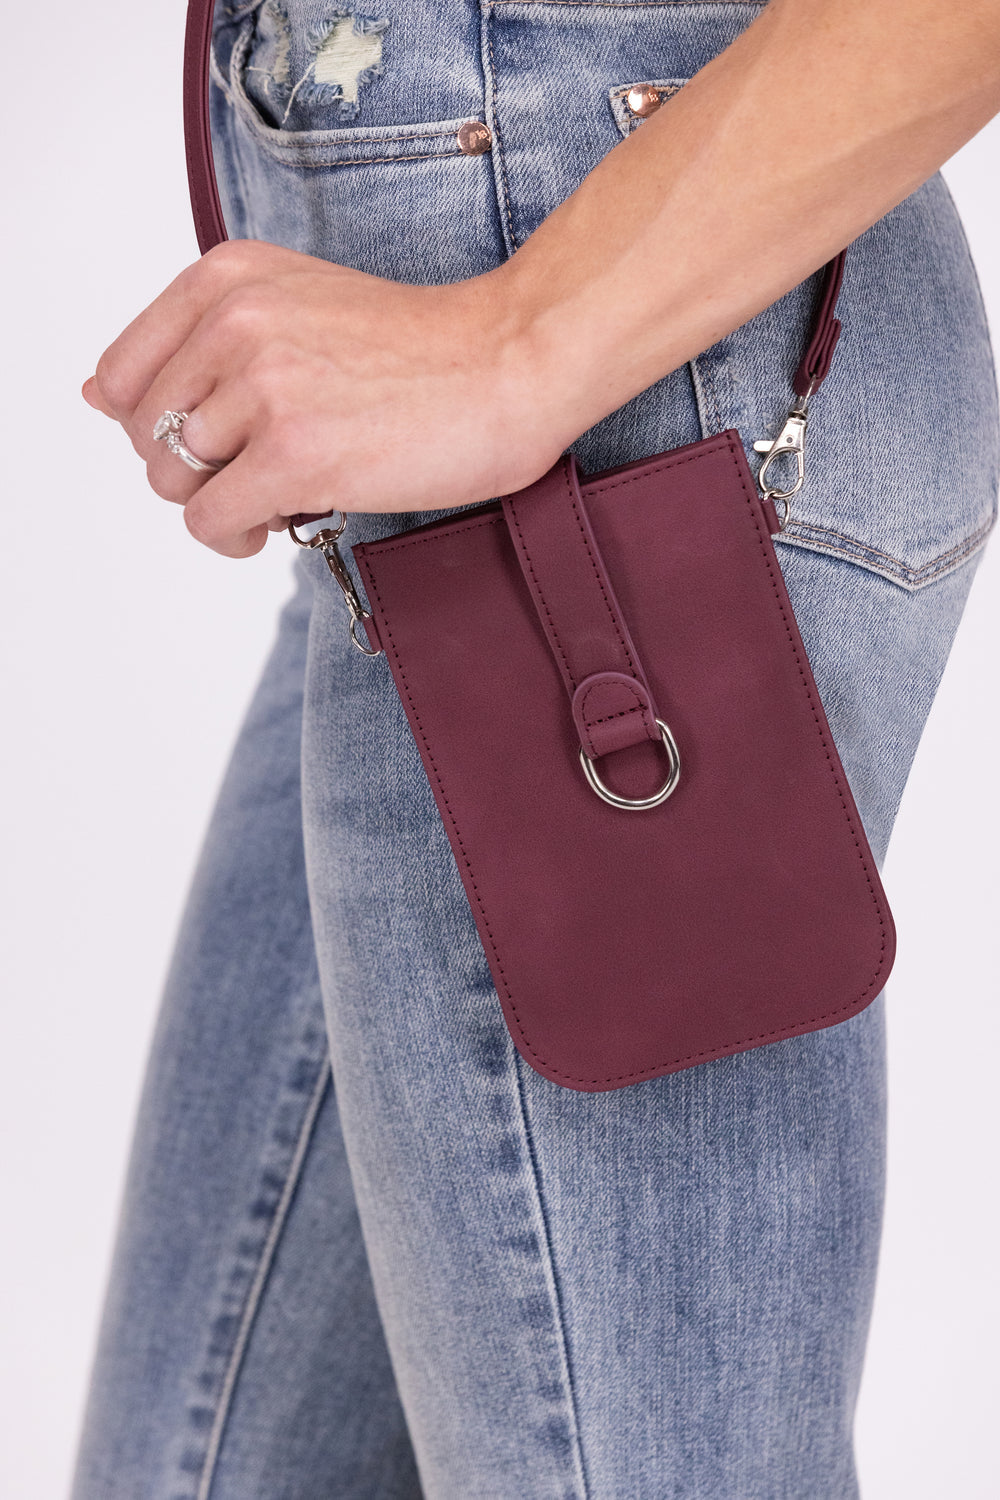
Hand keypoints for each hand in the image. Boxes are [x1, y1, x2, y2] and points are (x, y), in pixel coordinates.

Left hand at [83, 240, 563, 557]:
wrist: (512, 362)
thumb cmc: (421, 346)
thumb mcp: (294, 305)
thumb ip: (195, 343)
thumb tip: (93, 396)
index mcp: (228, 278)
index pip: (122, 373)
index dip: (156, 424)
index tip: (214, 438)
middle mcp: (235, 324)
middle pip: (144, 432)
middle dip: (190, 467)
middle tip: (252, 471)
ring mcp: (264, 389)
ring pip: (171, 480)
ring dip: (216, 502)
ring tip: (270, 497)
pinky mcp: (295, 456)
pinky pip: (211, 521)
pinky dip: (233, 537)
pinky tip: (275, 524)